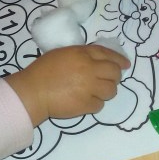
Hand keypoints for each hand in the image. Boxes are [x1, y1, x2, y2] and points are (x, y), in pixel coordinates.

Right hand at [4, 45, 129, 126]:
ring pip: (111, 90)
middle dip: (114, 77)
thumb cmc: (41, 71)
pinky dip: (94, 103)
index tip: (125, 65)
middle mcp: (89, 69)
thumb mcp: (61, 55)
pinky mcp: (86, 104)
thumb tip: (95, 61)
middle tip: (108, 80)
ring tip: (94, 92)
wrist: (33, 92)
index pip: (107, 54)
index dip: (119, 59)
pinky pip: (100, 104)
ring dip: (105, 91)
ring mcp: (89, 87)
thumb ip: (80, 55)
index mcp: (82, 54)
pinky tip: (84, 101)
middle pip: (114, 73)